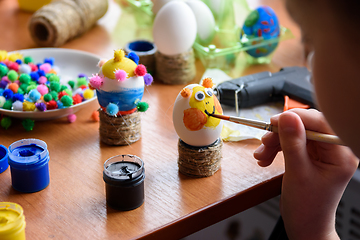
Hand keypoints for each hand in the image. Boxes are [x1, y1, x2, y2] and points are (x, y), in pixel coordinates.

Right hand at [254, 109, 358, 239]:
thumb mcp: (298, 173)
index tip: (274, 122)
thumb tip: (286, 117)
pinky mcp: (311, 155)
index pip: (320, 122)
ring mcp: (322, 152)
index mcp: (341, 153)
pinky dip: (276, 149)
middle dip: (281, 134)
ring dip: (275, 143)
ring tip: (262, 155)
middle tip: (265, 141)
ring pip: (295, 134)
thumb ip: (292, 143)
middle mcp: (334, 149)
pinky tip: (266, 158)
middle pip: (305, 127)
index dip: (296, 119)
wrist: (305, 224)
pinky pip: (291, 143)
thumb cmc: (308, 206)